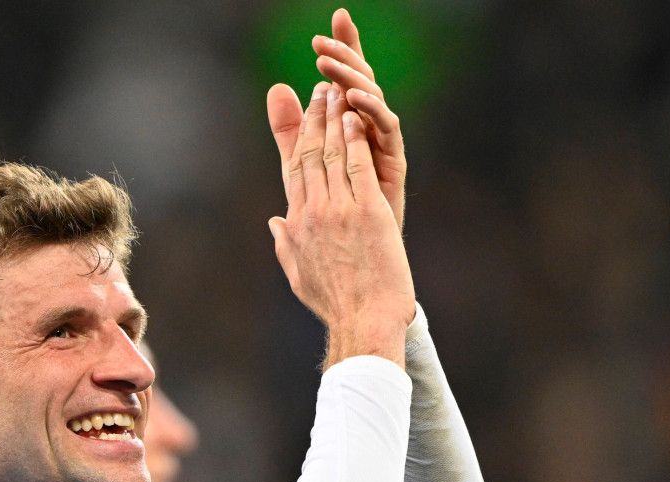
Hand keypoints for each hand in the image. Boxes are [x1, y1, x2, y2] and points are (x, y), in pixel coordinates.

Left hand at [267, 8, 406, 230]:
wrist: (358, 268)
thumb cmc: (333, 223)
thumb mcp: (301, 170)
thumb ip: (290, 132)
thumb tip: (276, 90)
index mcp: (350, 129)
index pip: (345, 80)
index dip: (343, 48)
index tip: (334, 19)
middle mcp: (370, 132)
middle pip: (361, 81)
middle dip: (346, 54)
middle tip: (327, 33)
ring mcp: (382, 147)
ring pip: (372, 100)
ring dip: (352, 78)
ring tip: (329, 65)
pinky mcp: (393, 164)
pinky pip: (386, 128)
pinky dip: (370, 110)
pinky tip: (351, 97)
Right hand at [267, 82, 413, 368]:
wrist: (362, 322)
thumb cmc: (335, 304)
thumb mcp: (299, 274)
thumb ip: (284, 243)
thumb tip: (274, 222)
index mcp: (296, 223)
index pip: (293, 168)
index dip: (296, 135)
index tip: (301, 110)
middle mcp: (312, 212)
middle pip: (309, 153)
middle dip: (314, 117)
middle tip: (320, 89)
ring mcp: (339, 211)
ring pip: (331, 153)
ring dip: (333, 118)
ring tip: (337, 91)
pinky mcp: (367, 213)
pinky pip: (357, 165)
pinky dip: (354, 138)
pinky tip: (355, 116)